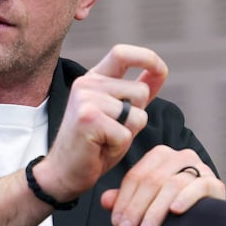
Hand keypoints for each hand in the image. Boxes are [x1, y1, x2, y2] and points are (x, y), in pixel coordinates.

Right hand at [32, 44, 166, 203]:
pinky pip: (126, 133)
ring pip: (137, 114)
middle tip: (113, 131)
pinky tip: (100, 148)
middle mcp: (87, 84)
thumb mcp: (118, 114)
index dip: (147, 58)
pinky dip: (119, 147)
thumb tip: (159, 72)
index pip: (122, 53)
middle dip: (137, 116)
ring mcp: (86, 99)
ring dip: (128, 134)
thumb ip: (136, 93)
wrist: (63, 172)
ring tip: (106, 140)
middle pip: (140, 91)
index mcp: (94, 79)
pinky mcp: (88, 118)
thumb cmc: (93, 145)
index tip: (161, 71)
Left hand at [101, 146, 225, 225]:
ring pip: (172, 185)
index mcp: (160, 156)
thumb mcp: (146, 202)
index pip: (136, 176)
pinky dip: (186, 198)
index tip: (117, 223)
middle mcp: (180, 157)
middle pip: (152, 180)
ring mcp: (199, 167)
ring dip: (156, 209)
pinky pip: (199, 186)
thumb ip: (125, 199)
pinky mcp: (214, 182)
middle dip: (136, 208)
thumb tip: (105, 200)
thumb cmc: (172, 206)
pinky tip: (175, 211)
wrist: (209, 218)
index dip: (124, 200)